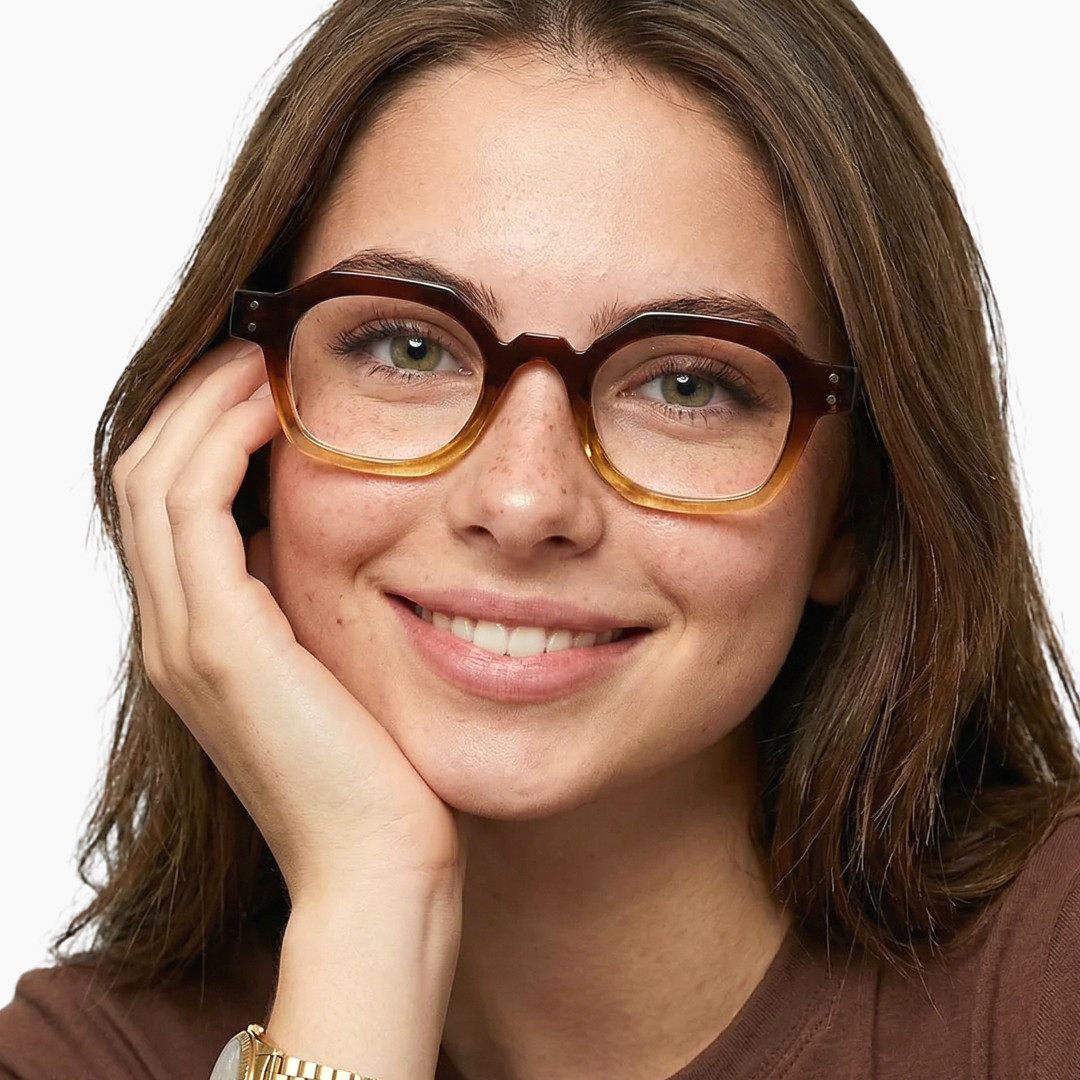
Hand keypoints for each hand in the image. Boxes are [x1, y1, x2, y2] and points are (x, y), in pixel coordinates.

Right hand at [112, 342, 463, 903]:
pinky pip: (195, 508)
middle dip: (194, 402)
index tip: (257, 380)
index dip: (199, 430)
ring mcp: (185, 640)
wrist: (377, 859)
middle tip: (252, 351)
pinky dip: (224, 445)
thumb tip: (313, 534)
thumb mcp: (330, 665)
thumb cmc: (375, 766)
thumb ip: (303, 604)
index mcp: (197, 637)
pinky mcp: (221, 644)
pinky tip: (278, 413)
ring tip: (260, 362)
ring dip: (204, 407)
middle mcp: (173, 634)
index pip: (165, 504)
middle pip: (142, 476)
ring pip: (154, 479)